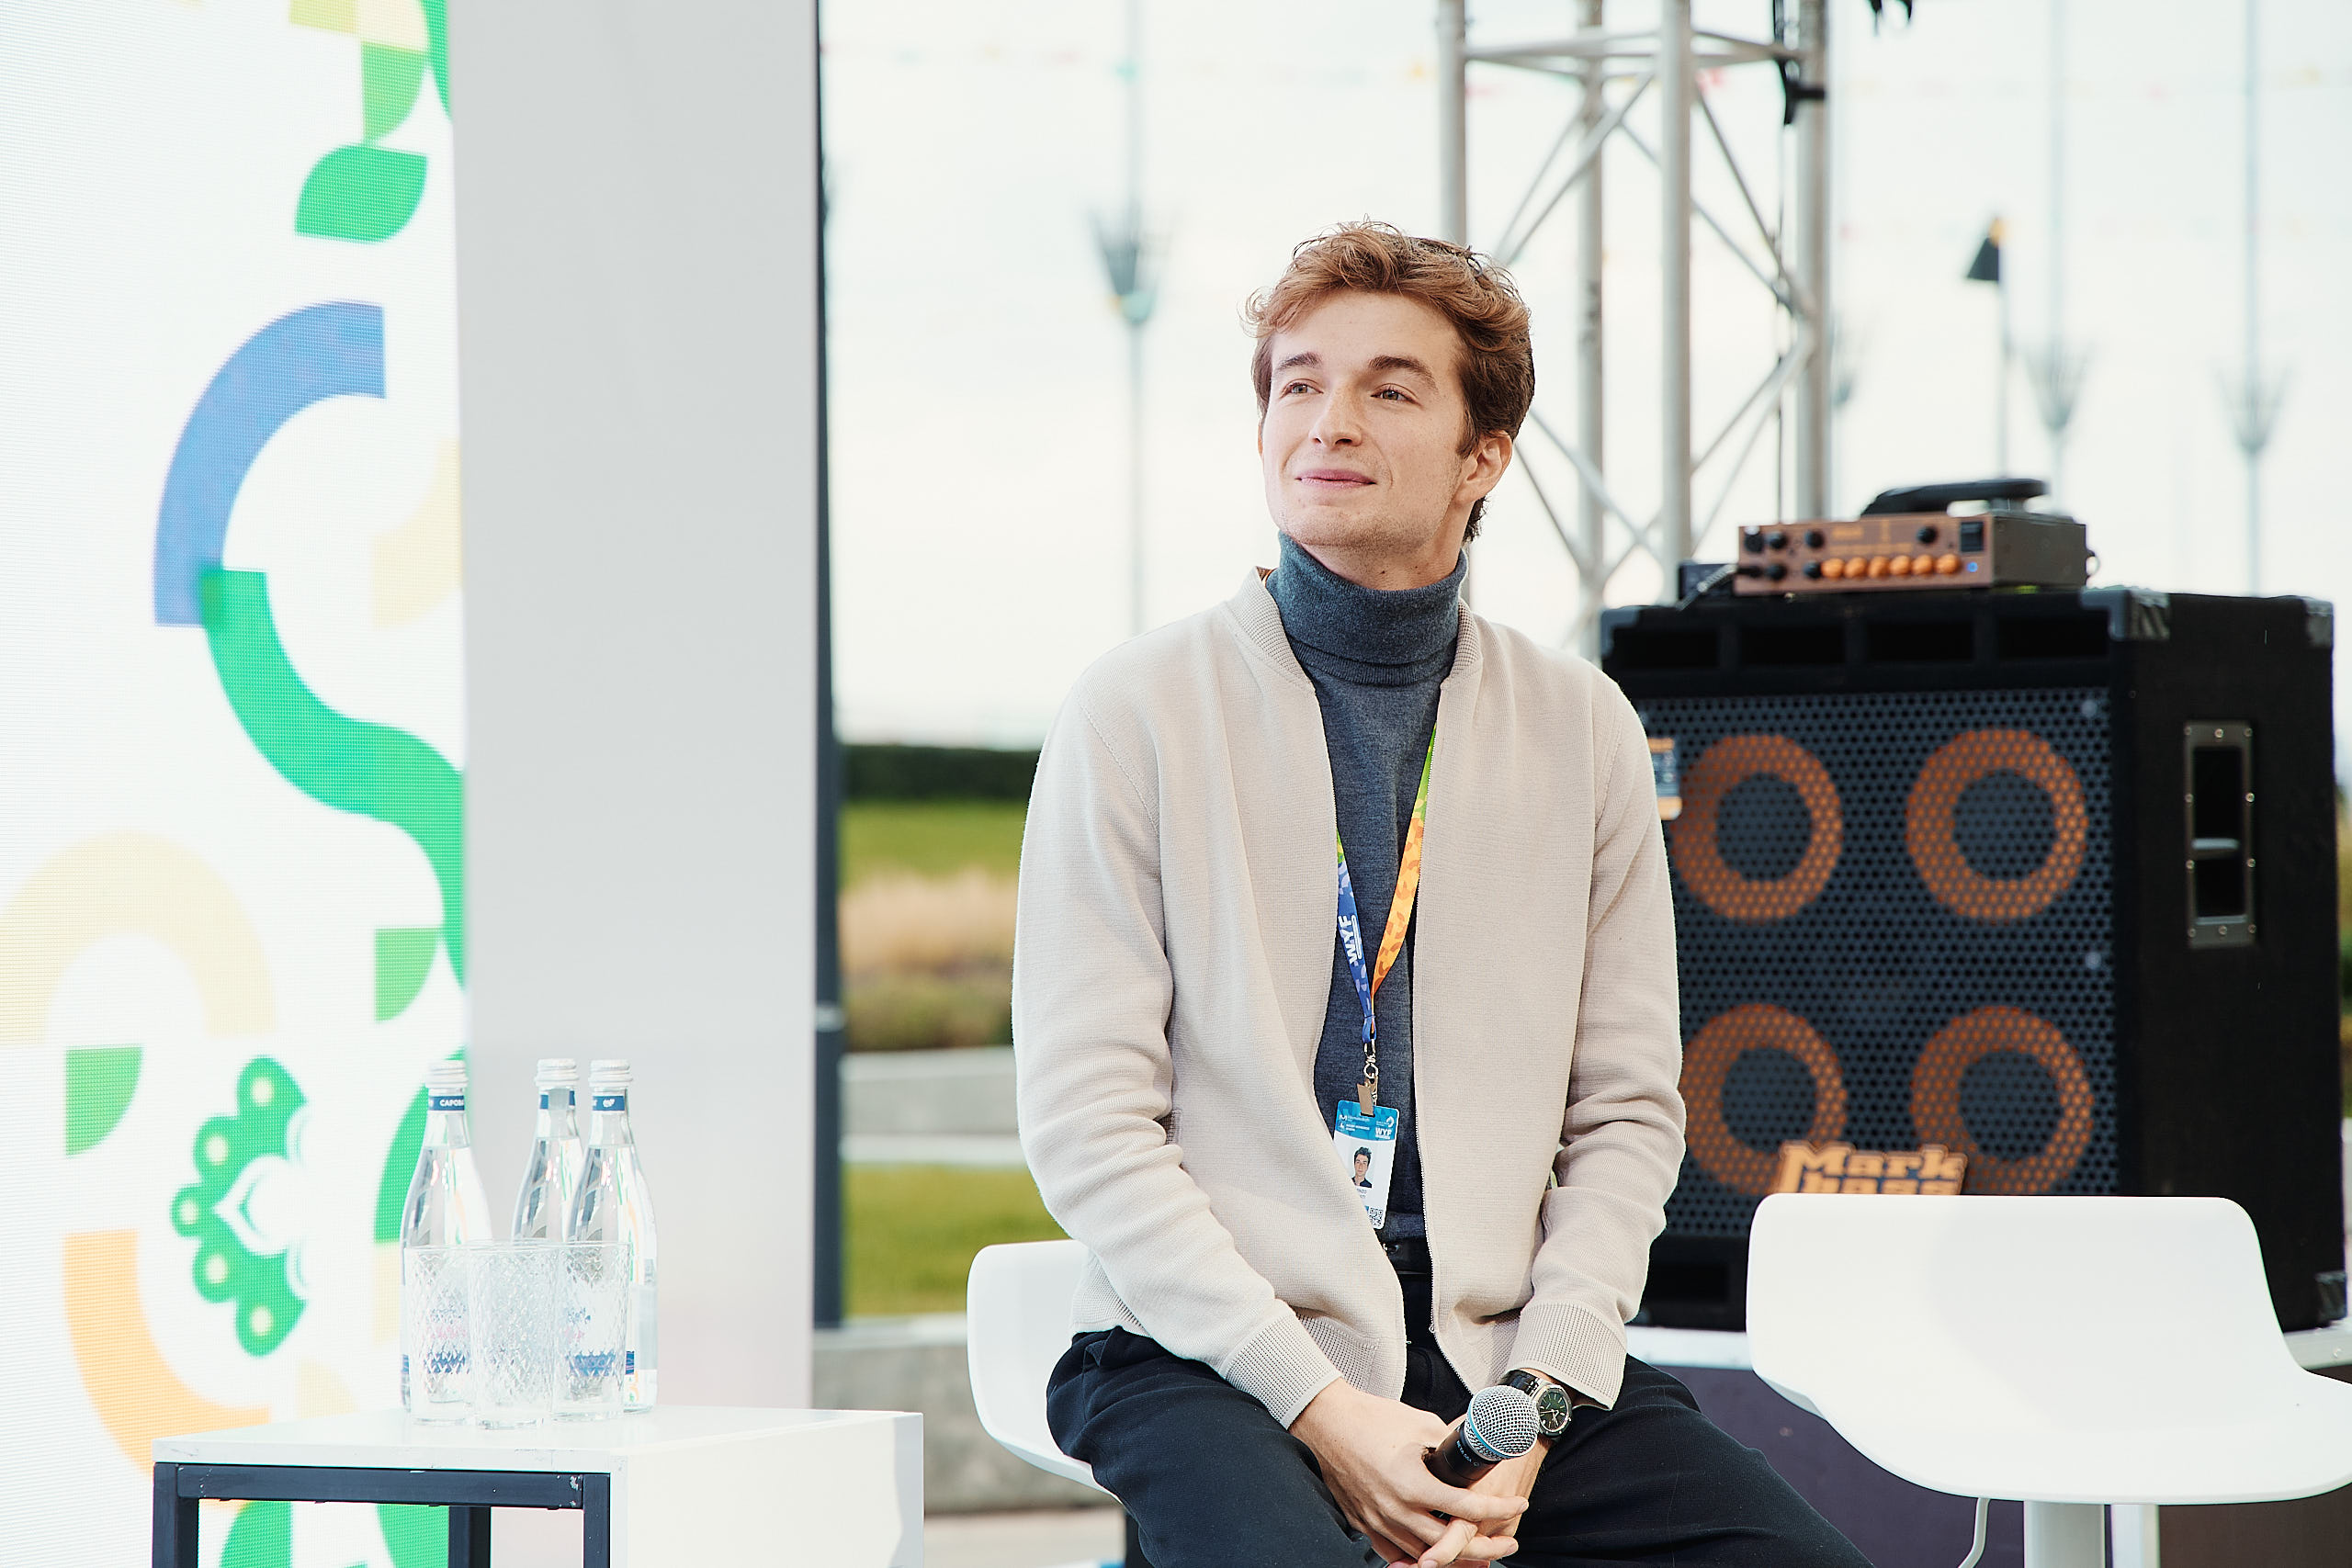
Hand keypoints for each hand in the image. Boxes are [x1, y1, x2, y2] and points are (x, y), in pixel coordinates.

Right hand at [1289, 1380, 1528, 1566]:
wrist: (1327, 1423)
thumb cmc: (1373, 1418)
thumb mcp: (1421, 1424)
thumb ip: (1449, 1443)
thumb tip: (1474, 1447)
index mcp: (1413, 1484)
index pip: (1466, 1506)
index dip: (1498, 1507)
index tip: (1518, 1502)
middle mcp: (1397, 1510)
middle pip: (1451, 1544)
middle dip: (1486, 1546)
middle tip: (1508, 1541)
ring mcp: (1379, 1522)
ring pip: (1425, 1555)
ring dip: (1456, 1557)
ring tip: (1480, 1552)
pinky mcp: (1365, 1525)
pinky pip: (1397, 1554)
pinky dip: (1420, 1558)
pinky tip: (1436, 1554)